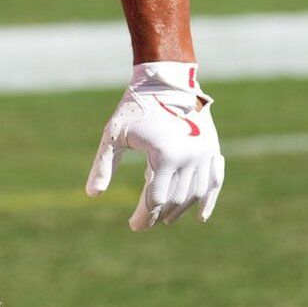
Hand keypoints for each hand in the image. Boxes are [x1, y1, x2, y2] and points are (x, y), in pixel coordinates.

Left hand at [87, 62, 224, 229]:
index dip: (144, 217)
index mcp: (165, 156)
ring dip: (180, 210)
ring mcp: (204, 154)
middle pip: (175, 200)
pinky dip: (209, 200)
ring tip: (165, 218)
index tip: (133, 225)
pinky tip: (202, 216)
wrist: (165, 80)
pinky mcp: (212, 150)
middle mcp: (189, 158)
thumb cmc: (134, 107)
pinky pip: (214, 182)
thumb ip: (104, 165)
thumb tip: (92, 194)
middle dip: (159, 215)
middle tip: (146, 220)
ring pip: (194, 194)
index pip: (155, 199)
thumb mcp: (114, 135)